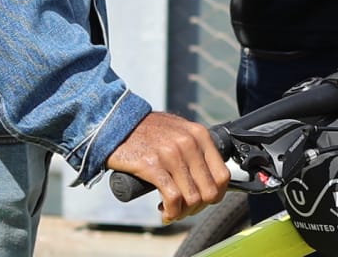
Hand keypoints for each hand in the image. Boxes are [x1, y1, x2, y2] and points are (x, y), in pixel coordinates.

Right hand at [104, 111, 228, 222]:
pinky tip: (164, 213)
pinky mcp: (152, 166)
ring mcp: (171, 154)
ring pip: (192, 198)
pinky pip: (172, 198)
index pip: (222, 175)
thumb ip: (195, 148)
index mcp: (199, 135)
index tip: (203, 202)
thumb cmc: (146, 131)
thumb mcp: (179, 131)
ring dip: (183, 213)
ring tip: (172, 213)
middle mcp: (189, 143)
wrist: (114, 123)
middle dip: (198, 207)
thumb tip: (209, 178)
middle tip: (184, 210)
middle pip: (209, 191)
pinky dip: (171, 212)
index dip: (216, 195)